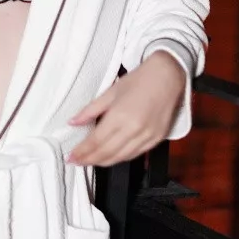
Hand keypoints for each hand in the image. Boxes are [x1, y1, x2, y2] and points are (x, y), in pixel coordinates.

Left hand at [65, 52, 186, 166]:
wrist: (168, 76)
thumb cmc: (140, 80)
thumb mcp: (110, 92)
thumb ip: (90, 110)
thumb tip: (73, 122)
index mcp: (120, 116)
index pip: (96, 141)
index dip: (82, 152)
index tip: (71, 157)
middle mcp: (134, 129)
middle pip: (107, 153)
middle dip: (89, 160)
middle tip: (76, 161)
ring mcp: (148, 136)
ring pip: (121, 158)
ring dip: (103, 162)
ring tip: (90, 161)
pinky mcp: (157, 139)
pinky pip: (135, 155)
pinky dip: (121, 158)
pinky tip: (111, 157)